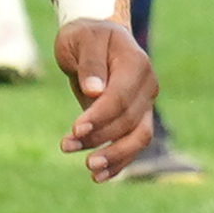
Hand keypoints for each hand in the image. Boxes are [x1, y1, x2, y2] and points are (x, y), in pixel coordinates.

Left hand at [53, 14, 155, 178]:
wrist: (95, 38)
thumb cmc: (85, 36)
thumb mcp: (82, 40)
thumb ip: (90, 63)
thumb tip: (95, 91)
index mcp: (136, 63)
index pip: (121, 97)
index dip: (99, 116)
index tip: (75, 128)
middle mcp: (147, 85)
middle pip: (128, 120)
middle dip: (98, 137)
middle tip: (66, 146)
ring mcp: (145, 103)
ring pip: (138, 137)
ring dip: (114, 156)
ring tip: (88, 169)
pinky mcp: (137, 118)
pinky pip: (134, 144)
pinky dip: (120, 162)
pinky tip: (99, 176)